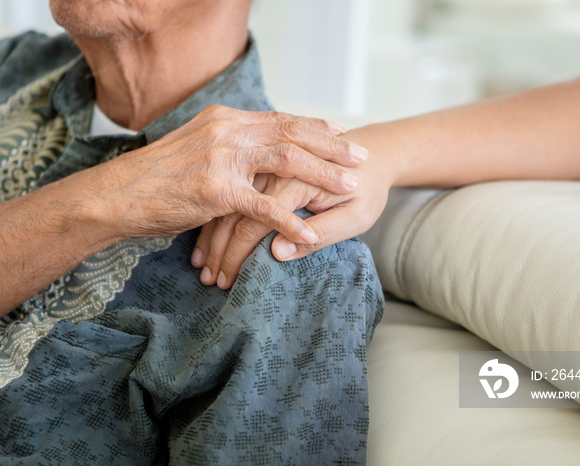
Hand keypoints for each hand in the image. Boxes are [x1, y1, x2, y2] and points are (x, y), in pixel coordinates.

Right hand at [94, 105, 368, 243]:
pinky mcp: (214, 190)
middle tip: (361, 156)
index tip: (341, 131)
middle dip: (331, 146)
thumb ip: (228, 146)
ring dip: (322, 176)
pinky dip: (290, 221)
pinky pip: (263, 207)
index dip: (314, 125)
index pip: (279, 119)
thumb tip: (256, 152)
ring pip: (285, 163)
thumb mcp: (195, 150)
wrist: (117, 194)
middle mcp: (226, 131)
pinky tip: (310, 233)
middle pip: (291, 134)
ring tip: (350, 188)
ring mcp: (221, 158)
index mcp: (224, 120)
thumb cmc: (157, 177)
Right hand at [192, 143, 393, 288]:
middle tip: (211, 282)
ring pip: (230, 205)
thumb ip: (320, 234)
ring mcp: (263, 167)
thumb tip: (278, 253)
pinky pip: (234, 199)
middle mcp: (274, 169)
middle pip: (238, 213)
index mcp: (297, 179)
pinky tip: (209, 248)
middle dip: (221, 251)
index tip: (227, 281)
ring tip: (206, 272)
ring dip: (215, 240)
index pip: (259, 218)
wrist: (374, 154)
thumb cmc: (367, 188)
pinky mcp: (261, 170)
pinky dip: (220, 223)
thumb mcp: (354, 216)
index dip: (239, 253)